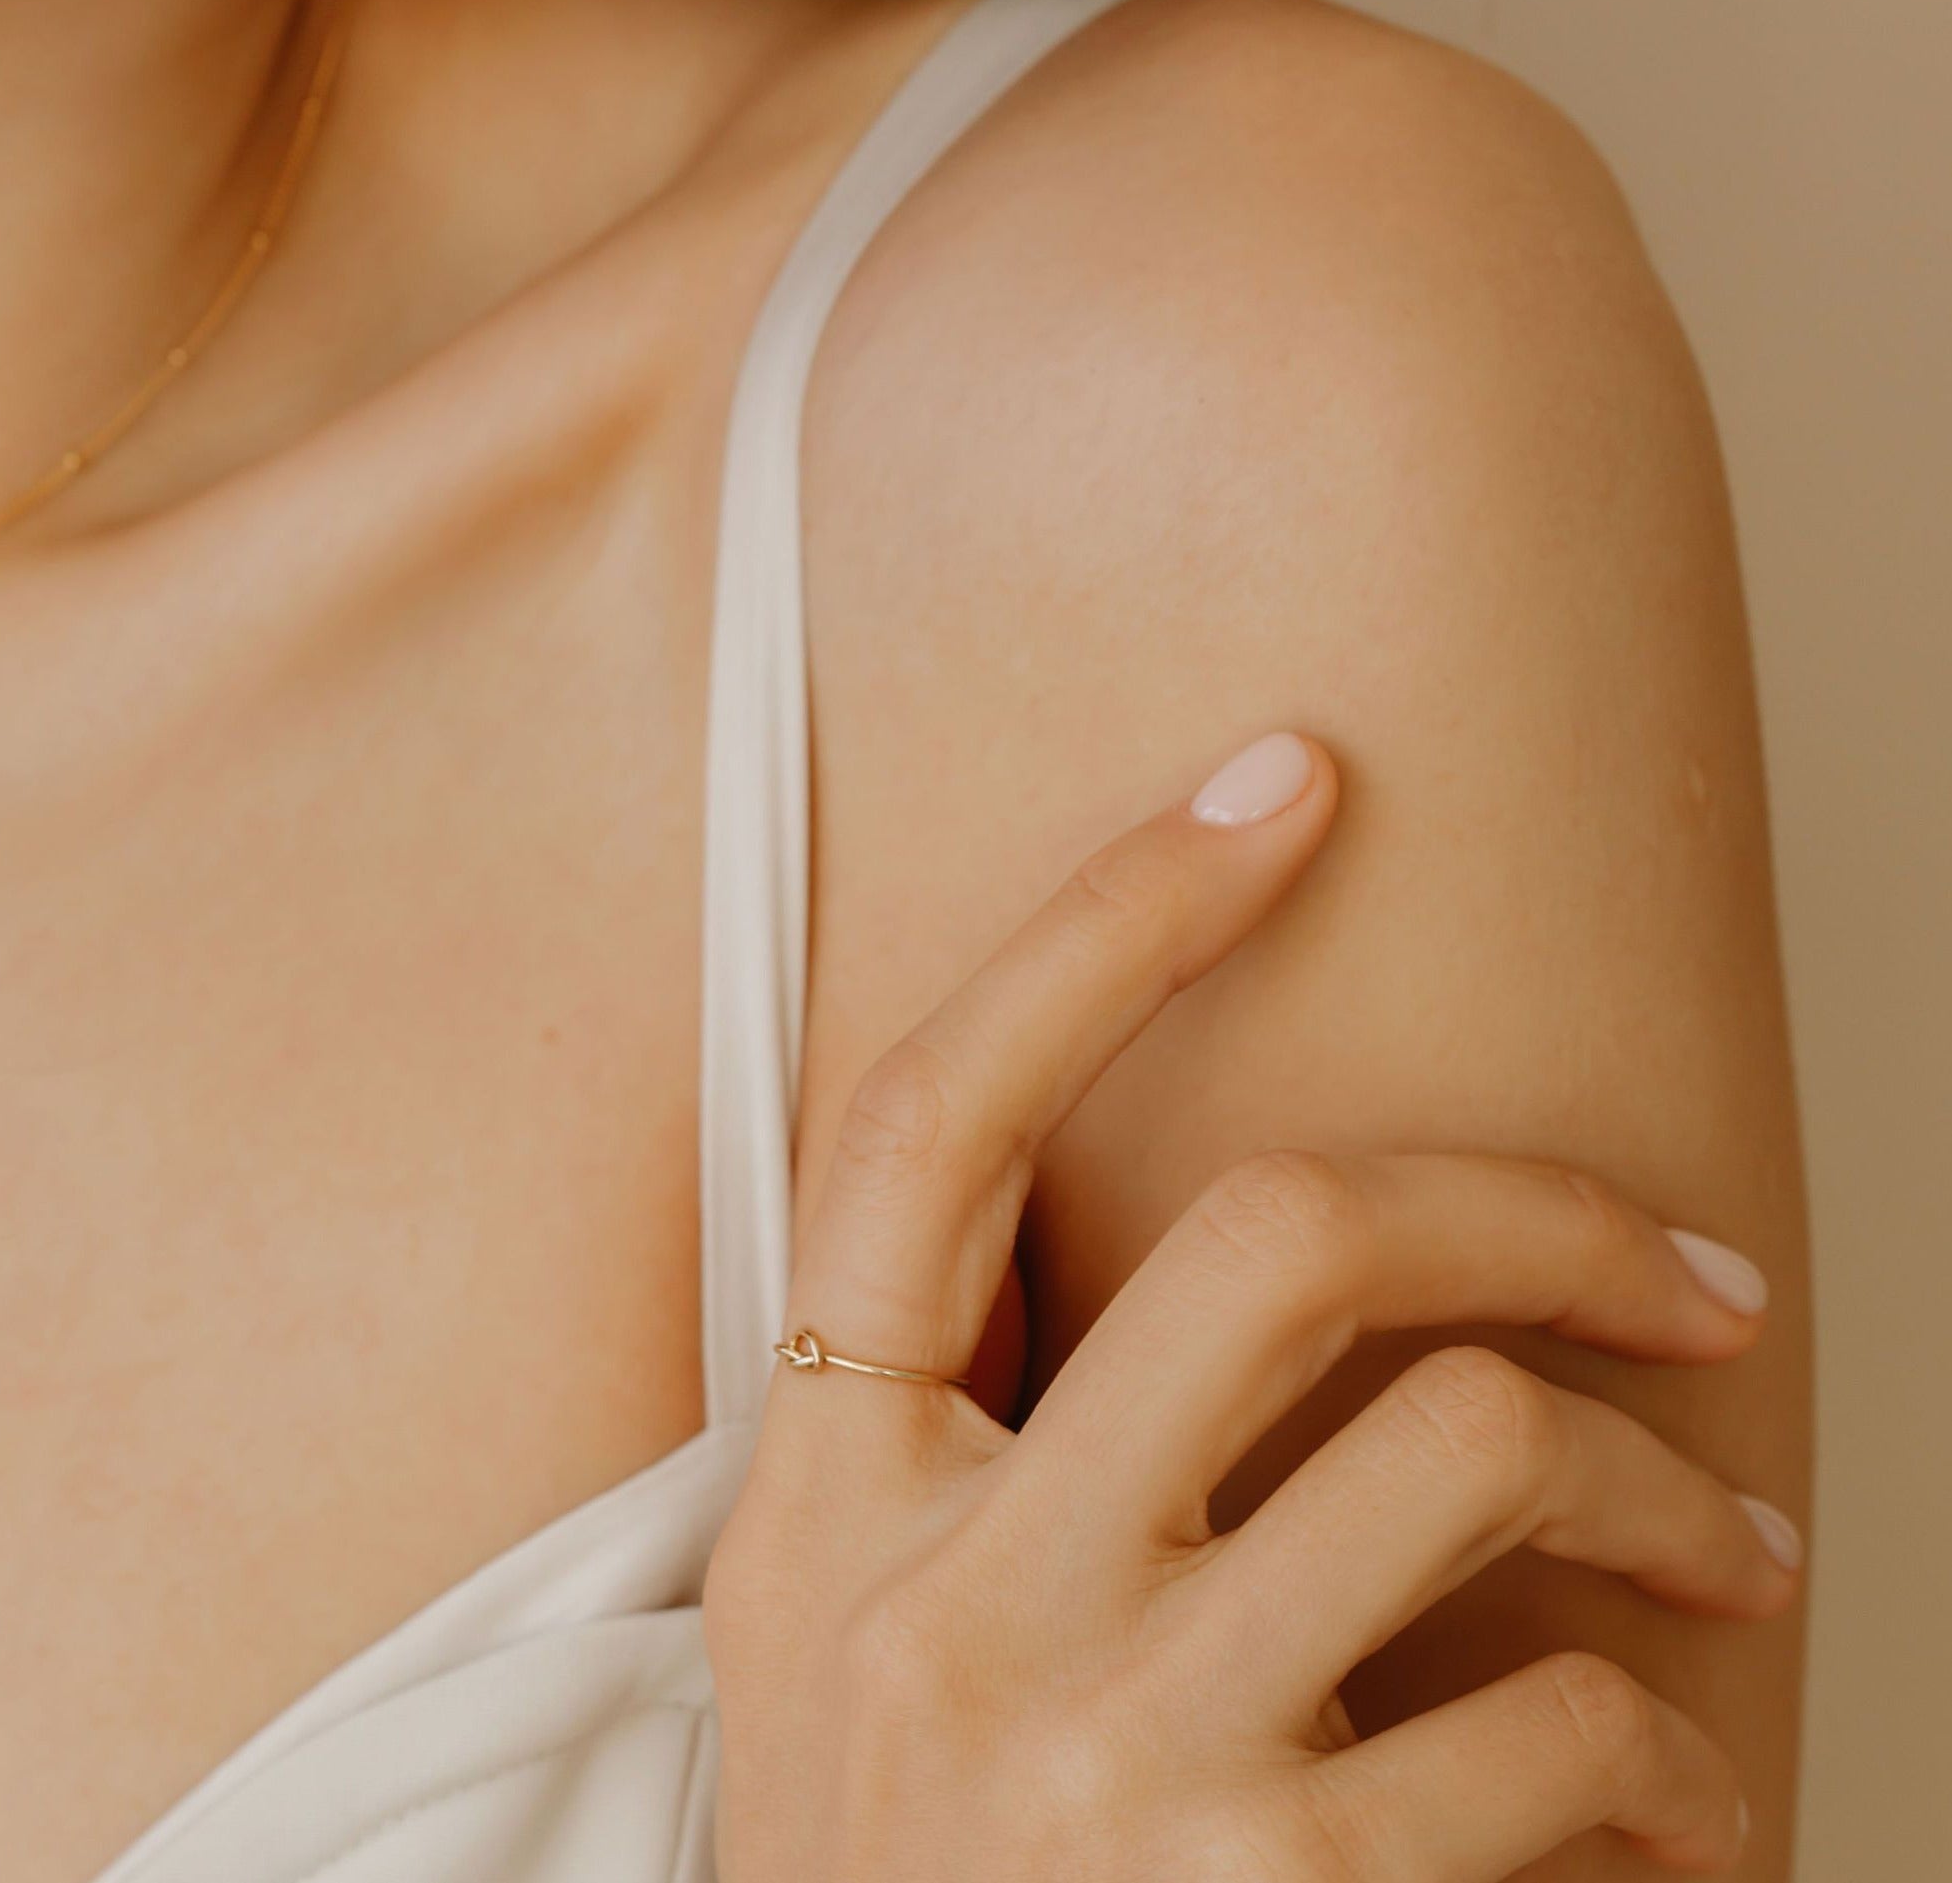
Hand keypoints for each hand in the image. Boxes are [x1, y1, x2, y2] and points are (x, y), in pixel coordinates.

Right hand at [705, 732, 1796, 1879]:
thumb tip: (1256, 1276)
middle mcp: (947, 1597)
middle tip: (1692, 1273)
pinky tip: (1673, 1792)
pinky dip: (1664, 1750)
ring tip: (1729, 1542)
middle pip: (1288, 1238)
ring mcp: (1107, 1761)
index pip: (930, 1123)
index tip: (1281, 781)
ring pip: (1468, 1455)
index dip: (1105, 919)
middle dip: (1539, 1214)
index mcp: (824, 1491)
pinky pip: (1560, 1738)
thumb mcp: (860, 1633)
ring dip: (1664, 1492)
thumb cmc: (907, 1868)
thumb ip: (977, 1443)